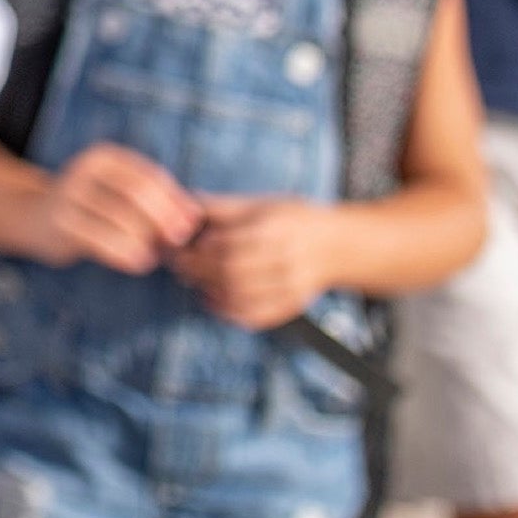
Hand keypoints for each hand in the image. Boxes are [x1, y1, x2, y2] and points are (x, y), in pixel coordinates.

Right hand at [26, 144, 201, 273]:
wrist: (32, 216)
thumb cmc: (89, 205)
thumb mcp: (115, 191)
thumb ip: (151, 197)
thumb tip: (194, 216)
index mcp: (103, 156)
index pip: (150, 176)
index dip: (176, 200)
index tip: (192, 223)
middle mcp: (83, 169)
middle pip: (138, 193)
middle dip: (165, 219)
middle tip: (179, 241)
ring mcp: (69, 196)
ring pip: (122, 219)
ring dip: (148, 240)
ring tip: (158, 254)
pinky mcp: (61, 224)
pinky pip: (102, 241)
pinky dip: (127, 254)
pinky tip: (140, 262)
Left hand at [169, 195, 336, 330]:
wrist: (338, 246)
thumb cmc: (294, 220)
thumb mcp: (263, 203)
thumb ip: (225, 207)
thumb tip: (188, 201)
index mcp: (276, 228)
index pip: (228, 243)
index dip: (199, 249)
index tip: (179, 247)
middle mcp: (286, 258)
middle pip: (232, 271)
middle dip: (199, 271)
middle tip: (180, 267)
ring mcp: (292, 285)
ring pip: (242, 296)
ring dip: (210, 291)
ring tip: (195, 282)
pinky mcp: (293, 304)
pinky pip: (257, 315)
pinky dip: (230, 312)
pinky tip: (214, 300)